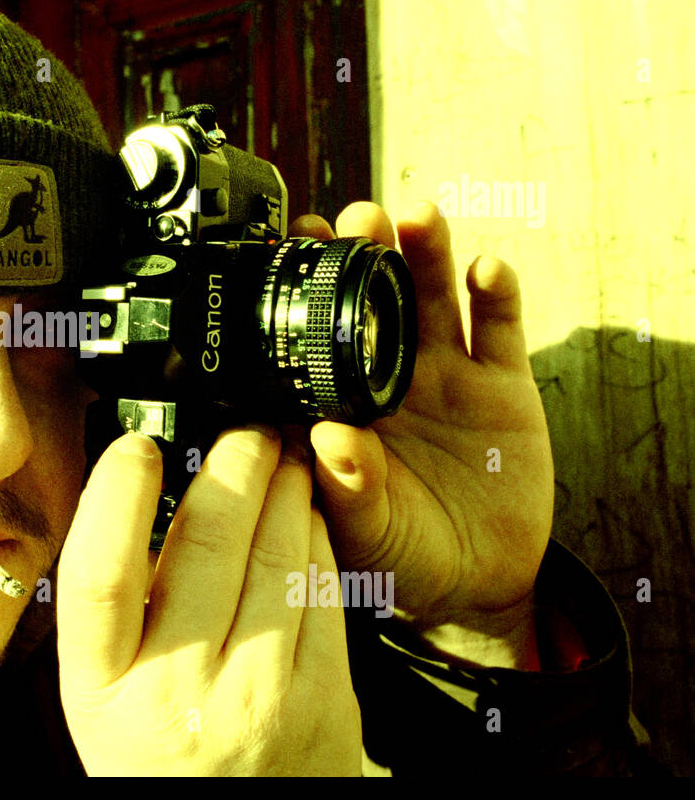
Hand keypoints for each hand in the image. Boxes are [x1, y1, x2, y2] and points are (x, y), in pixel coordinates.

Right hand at [56, 426, 361, 775]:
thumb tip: (146, 495)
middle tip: (244, 432)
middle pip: (207, 545)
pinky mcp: (324, 697)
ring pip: (276, 554)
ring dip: (283, 488)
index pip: (100, 574)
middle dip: (233, 466)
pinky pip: (321, 588)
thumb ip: (117, 608)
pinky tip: (307, 515)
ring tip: (281, 458)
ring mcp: (258, 695)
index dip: (117, 496)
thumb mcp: (108, 690)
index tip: (137, 446)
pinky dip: (316, 536)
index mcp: (103, 687)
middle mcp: (177, 691)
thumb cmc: (165, 748)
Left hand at [288, 202, 553, 667]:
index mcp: (340, 399)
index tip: (297, 243)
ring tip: (416, 216)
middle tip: (356, 218)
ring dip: (426, 251)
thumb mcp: (365, 533)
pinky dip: (496, 293)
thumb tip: (331, 439)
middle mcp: (388, 372)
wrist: (475, 583)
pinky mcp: (502, 384)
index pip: (317, 326)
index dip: (309, 281)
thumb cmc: (399, 555)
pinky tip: (485, 268)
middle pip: (375, 294)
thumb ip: (349, 487)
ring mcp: (445, 373)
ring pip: (434, 296)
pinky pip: (499, 328)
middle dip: (366, 249)